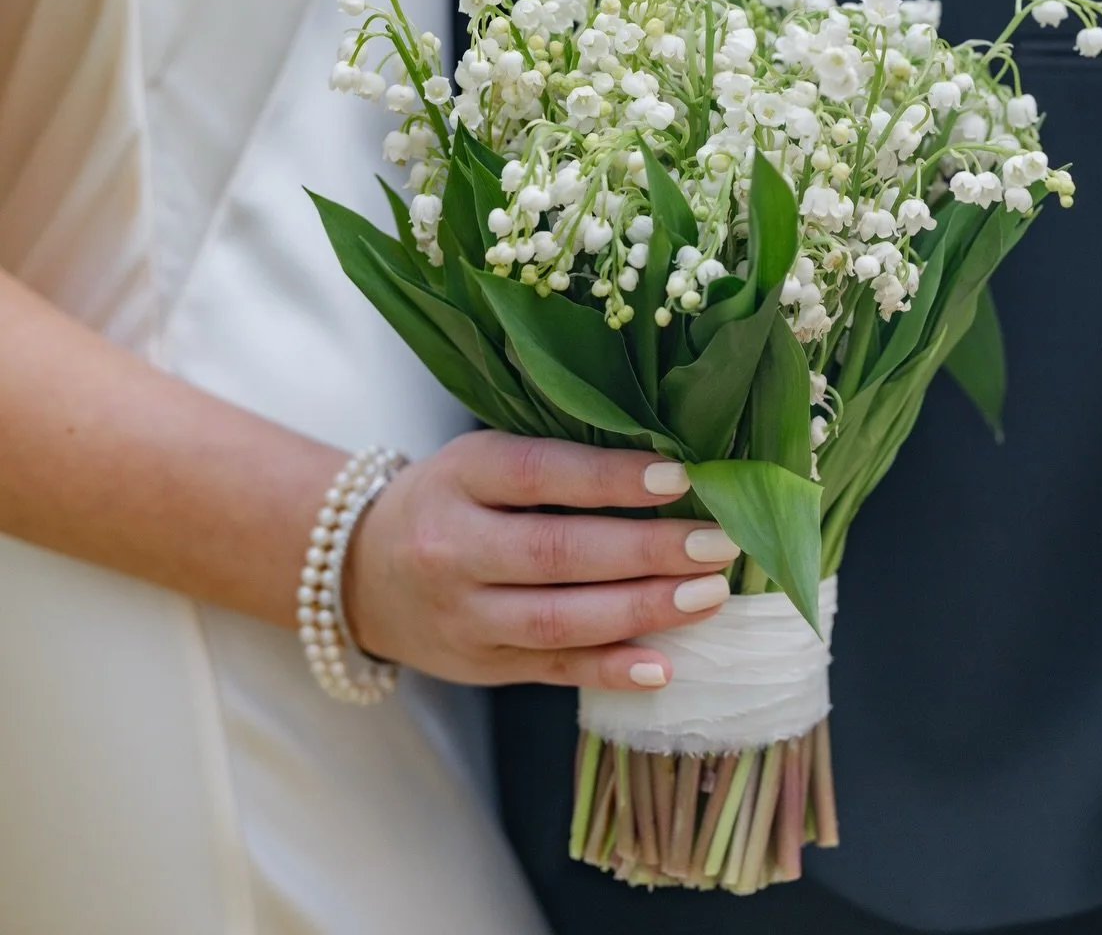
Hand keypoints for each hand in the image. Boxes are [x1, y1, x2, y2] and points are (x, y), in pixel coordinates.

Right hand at [345, 431, 738, 688]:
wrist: (358, 570)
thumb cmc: (450, 498)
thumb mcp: (481, 458)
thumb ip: (556, 462)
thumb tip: (668, 469)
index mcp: (461, 476)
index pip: (541, 474)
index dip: (610, 478)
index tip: (680, 477)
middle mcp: (454, 547)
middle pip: (556, 552)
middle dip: (645, 551)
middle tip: (717, 544)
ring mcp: (464, 615)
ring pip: (558, 619)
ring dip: (641, 609)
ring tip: (708, 595)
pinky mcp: (481, 665)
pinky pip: (551, 668)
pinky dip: (609, 670)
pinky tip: (663, 664)